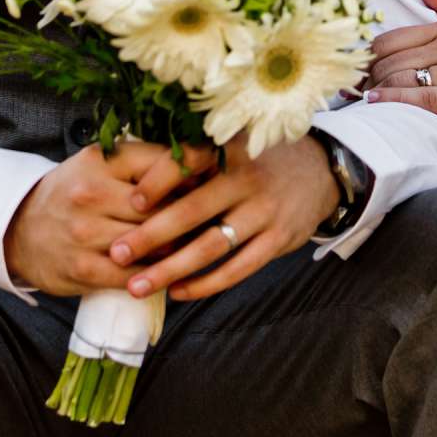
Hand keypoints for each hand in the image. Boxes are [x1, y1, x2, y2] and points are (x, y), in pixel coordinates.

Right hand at [2, 140, 216, 296]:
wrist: (18, 229)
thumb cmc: (72, 193)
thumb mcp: (100, 163)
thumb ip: (143, 160)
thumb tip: (203, 163)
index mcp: (101, 160)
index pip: (162, 161)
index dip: (195, 174)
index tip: (213, 182)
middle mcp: (91, 192)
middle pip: (162, 205)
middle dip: (191, 215)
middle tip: (211, 221)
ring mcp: (85, 232)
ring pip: (152, 242)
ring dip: (178, 249)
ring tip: (195, 248)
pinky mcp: (82, 268)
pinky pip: (133, 275)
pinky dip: (156, 276)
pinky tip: (169, 274)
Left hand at [106, 133, 339, 302]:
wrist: (320, 171)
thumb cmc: (258, 159)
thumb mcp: (232, 145)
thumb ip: (194, 160)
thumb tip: (132, 180)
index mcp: (230, 148)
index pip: (188, 160)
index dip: (157, 181)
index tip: (129, 202)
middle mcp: (248, 178)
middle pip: (192, 210)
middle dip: (150, 235)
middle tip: (117, 252)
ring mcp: (265, 211)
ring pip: (211, 246)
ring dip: (171, 269)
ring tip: (138, 285)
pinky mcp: (278, 240)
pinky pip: (237, 269)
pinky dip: (206, 283)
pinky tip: (179, 291)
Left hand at [363, 0, 436, 128]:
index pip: (392, 39)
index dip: (369, 56)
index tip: (359, 69)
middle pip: (390, 60)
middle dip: (367, 75)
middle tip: (353, 88)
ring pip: (401, 78)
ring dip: (376, 89)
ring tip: (361, 98)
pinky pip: (421, 99)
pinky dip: (395, 100)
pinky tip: (378, 103)